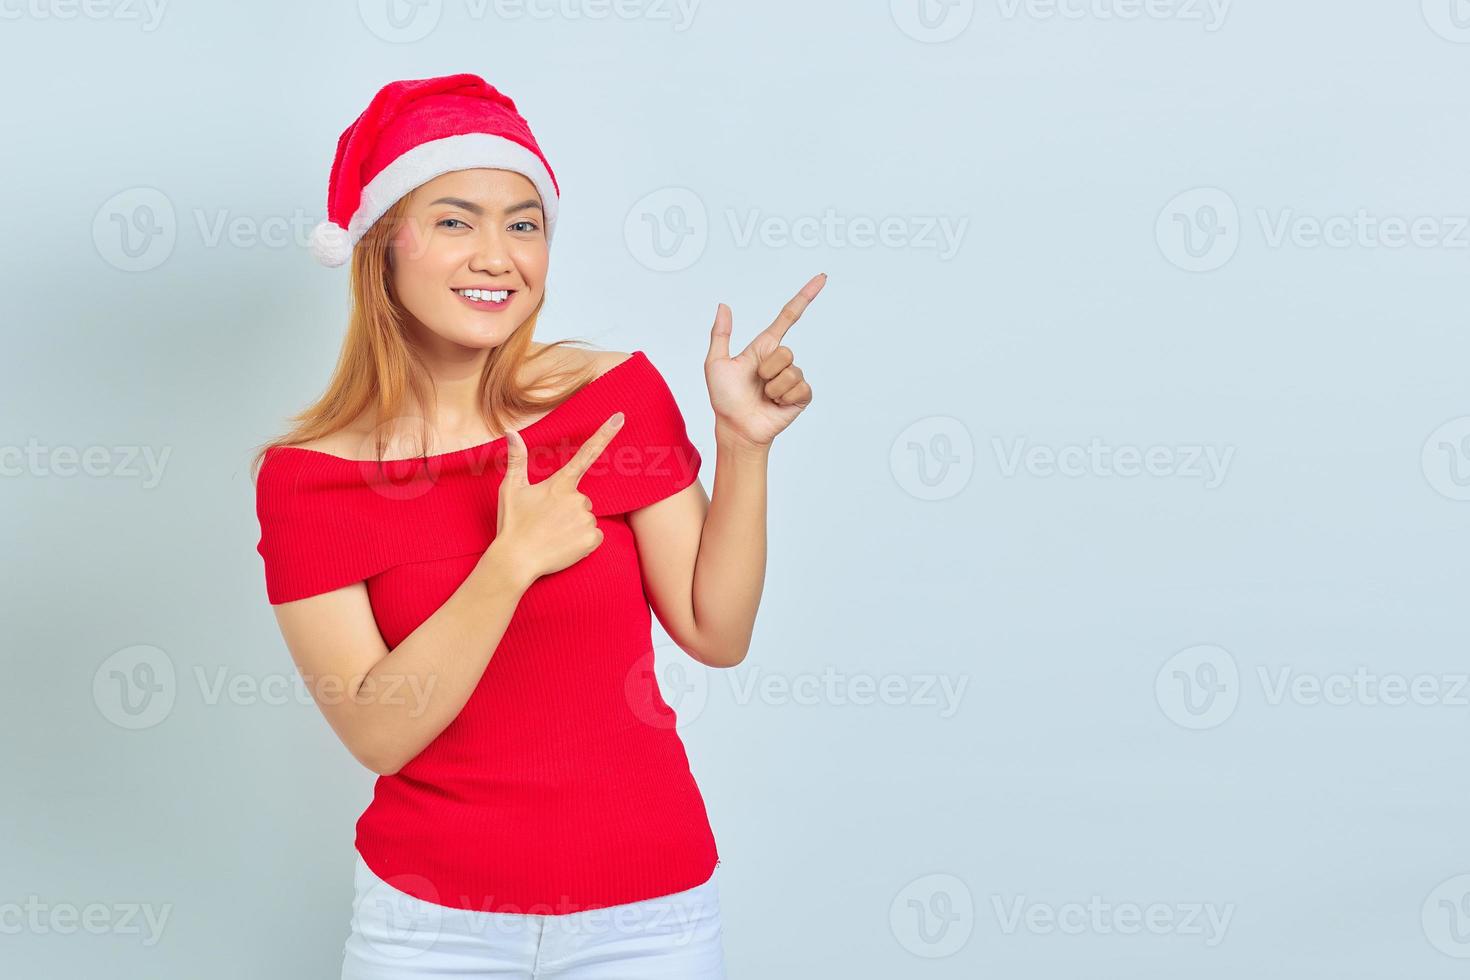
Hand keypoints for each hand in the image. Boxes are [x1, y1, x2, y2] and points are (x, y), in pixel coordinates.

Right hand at [493, 412, 624, 582]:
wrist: (516, 560)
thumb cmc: (513, 524)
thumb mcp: (512, 489)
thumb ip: (517, 459)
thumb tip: (511, 432)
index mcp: (560, 484)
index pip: (586, 453)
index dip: (605, 434)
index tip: (620, 417)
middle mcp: (578, 498)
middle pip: (581, 499)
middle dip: (567, 509)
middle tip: (546, 522)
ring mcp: (586, 519)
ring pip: (587, 518)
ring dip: (574, 526)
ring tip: (553, 535)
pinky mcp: (593, 539)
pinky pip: (594, 536)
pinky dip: (582, 541)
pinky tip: (564, 545)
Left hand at [705, 273, 823, 448]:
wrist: (736, 427)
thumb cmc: (725, 399)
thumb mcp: (715, 363)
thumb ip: (720, 334)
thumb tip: (723, 306)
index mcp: (764, 348)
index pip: (788, 317)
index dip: (805, 297)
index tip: (821, 279)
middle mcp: (780, 360)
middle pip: (785, 351)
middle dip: (766, 369)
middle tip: (755, 383)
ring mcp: (792, 378)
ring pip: (790, 371)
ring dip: (773, 387)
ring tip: (764, 396)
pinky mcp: (801, 396)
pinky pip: (799, 387)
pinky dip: (784, 397)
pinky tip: (775, 404)